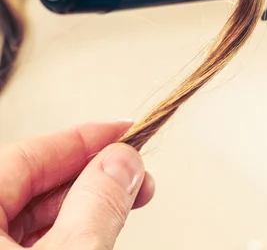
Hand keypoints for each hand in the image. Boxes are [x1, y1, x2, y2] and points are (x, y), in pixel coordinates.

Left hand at [0, 121, 154, 247]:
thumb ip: (96, 203)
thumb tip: (121, 161)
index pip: (28, 155)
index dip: (83, 139)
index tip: (124, 131)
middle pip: (32, 184)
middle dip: (90, 176)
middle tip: (134, 174)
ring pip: (33, 216)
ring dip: (84, 206)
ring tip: (126, 203)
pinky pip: (27, 244)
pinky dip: (66, 234)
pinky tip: (98, 229)